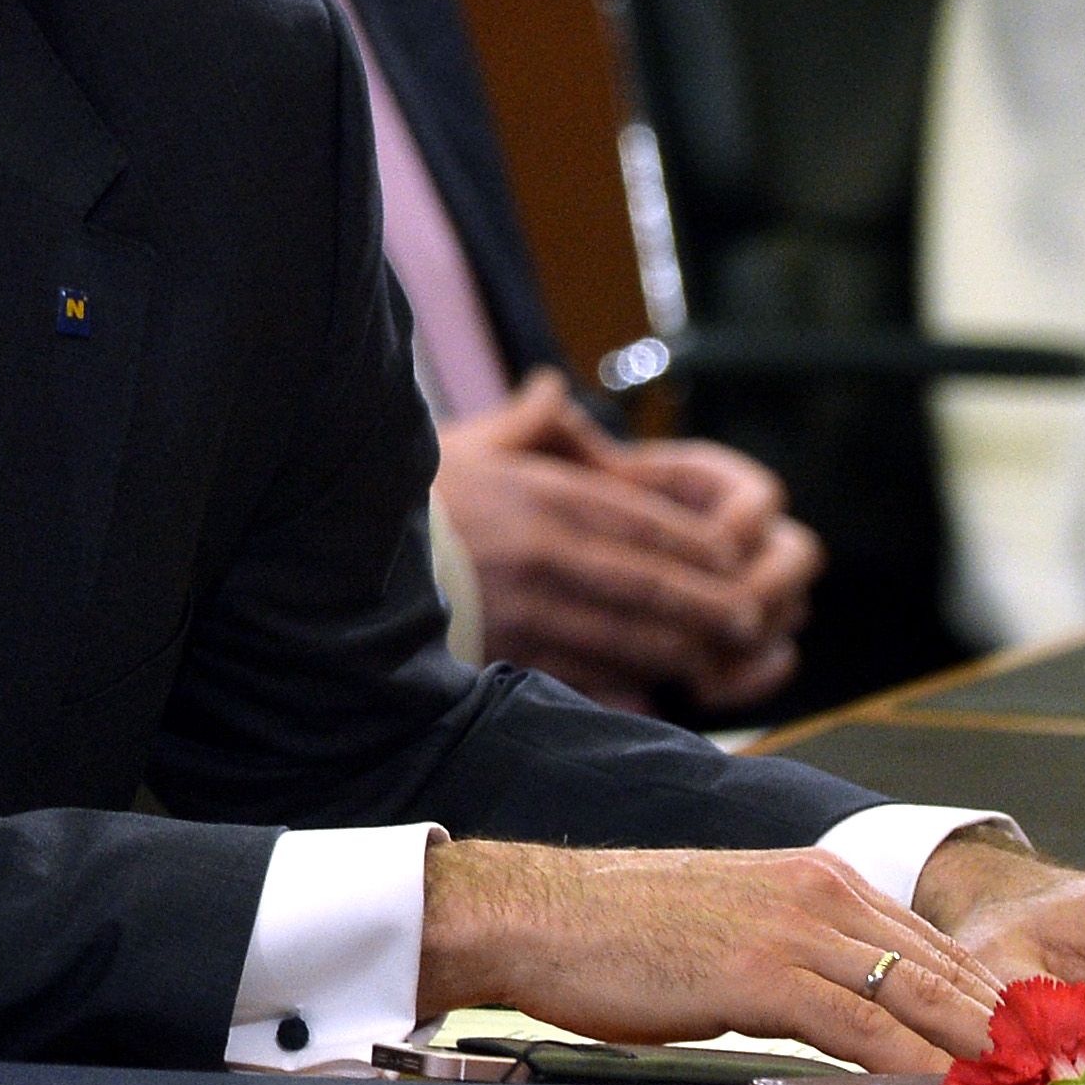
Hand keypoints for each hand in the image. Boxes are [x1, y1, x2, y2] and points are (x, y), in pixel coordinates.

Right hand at [422, 838, 1008, 1071]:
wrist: (537, 913)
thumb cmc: (618, 930)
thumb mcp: (730, 928)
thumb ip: (800, 960)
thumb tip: (852, 1017)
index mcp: (816, 877)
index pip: (935, 946)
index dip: (994, 1004)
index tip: (1039, 1051)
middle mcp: (819, 889)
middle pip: (947, 969)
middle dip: (1010, 1032)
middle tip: (1064, 1082)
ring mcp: (792, 926)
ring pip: (919, 996)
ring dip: (980, 1053)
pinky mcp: (761, 971)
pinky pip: (861, 1025)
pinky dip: (912, 1063)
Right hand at [438, 373, 821, 711]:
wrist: (331, 555)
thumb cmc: (405, 501)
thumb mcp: (463, 444)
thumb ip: (523, 423)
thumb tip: (553, 392)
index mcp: (540, 495)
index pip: (644, 520)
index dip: (699, 542)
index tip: (734, 555)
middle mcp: (543, 552)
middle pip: (653, 583)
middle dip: (709, 604)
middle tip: (752, 617)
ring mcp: (527, 609)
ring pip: (631, 637)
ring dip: (684, 650)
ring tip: (720, 658)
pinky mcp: (506, 655)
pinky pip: (584, 679)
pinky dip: (628, 688)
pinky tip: (656, 692)